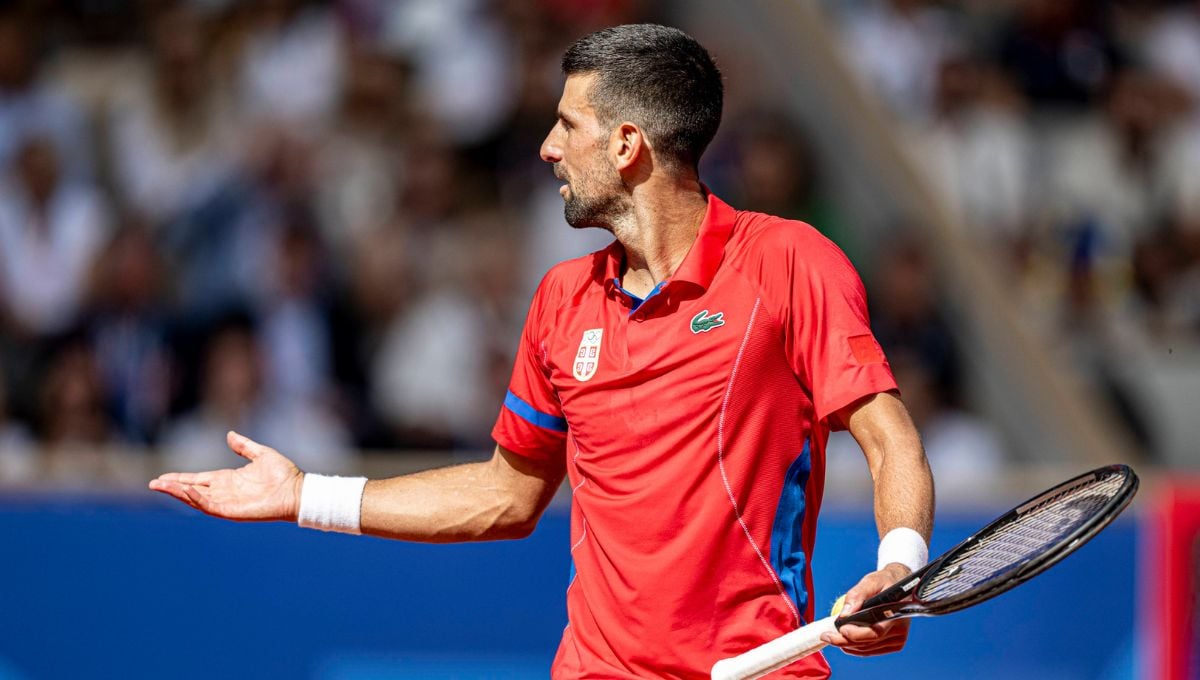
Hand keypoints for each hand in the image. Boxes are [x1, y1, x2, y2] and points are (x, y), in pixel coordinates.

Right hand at [149, 431, 303, 521]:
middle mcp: (224, 491)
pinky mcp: (233, 511)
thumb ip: (244, 446)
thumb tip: (230, 435)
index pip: (198, 479)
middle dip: (173, 487)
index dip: (180, 478)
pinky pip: (211, 506)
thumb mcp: (261, 454)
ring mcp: (227, 502)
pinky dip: (198, 500)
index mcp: (228, 479)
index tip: (163, 477)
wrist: (297, 490)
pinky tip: (187, 492)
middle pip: (192, 490)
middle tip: (153, 484)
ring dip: (179, 493)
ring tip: (162, 487)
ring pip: (196, 499)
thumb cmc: (283, 474)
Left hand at [820, 563, 911, 655]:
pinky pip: (871, 650)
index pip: (875, 632)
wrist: (901, 588)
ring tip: (833, 636)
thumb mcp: (871, 581)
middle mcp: (900, 630)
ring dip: (848, 645)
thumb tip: (844, 614)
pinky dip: (856, 647)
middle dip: (844, 641)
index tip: (840, 629)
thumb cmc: (885, 582)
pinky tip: (845, 640)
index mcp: (896, 613)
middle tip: (826, 636)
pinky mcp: (895, 644)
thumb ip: (857, 595)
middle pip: (868, 643)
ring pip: (868, 649)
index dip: (856, 635)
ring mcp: (898, 639)